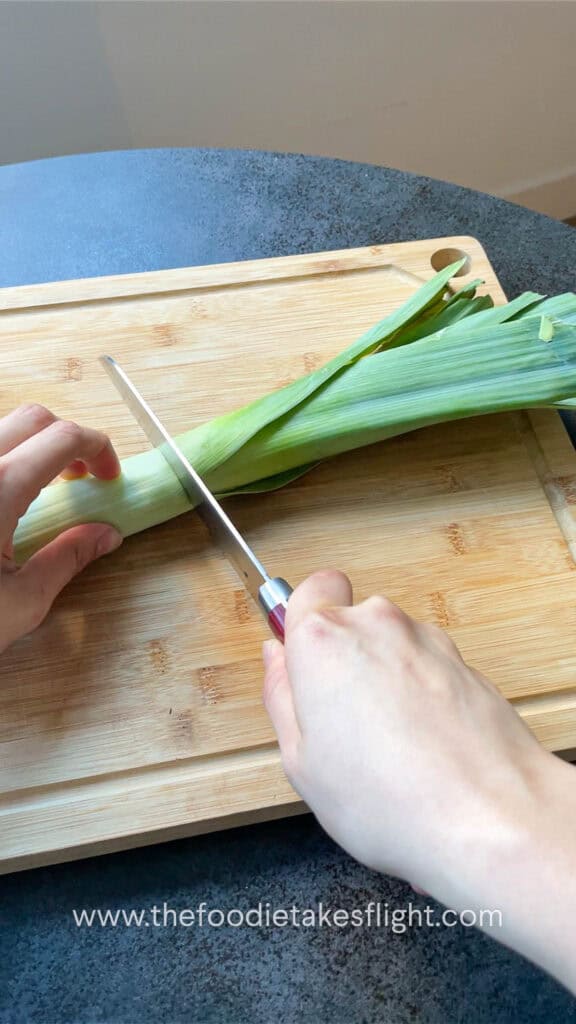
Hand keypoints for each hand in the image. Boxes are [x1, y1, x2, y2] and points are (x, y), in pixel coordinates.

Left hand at [0, 404, 121, 652]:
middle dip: (67, 440)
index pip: (63, 438)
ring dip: (30, 446)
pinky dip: (2, 461)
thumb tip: (103, 535)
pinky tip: (3, 498)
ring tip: (42, 487)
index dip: (98, 449)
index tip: (108, 476)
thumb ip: (68, 558)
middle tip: (81, 478)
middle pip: (33, 418)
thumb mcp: (22, 600)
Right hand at [262, 570, 555, 901]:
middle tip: (344, 724)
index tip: (303, 660)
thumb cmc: (389, 798)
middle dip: (345, 661)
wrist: (488, 816)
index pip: (310, 590)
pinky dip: (422, 696)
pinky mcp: (466, 663)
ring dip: (386, 680)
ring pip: (392, 646)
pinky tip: (424, 748)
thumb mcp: (301, 760)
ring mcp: (427, 641)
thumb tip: (276, 659)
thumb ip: (281, 696)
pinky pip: (428, 669)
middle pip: (351, 622)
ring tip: (390, 748)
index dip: (304, 622)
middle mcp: (377, 625)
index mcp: (324, 640)